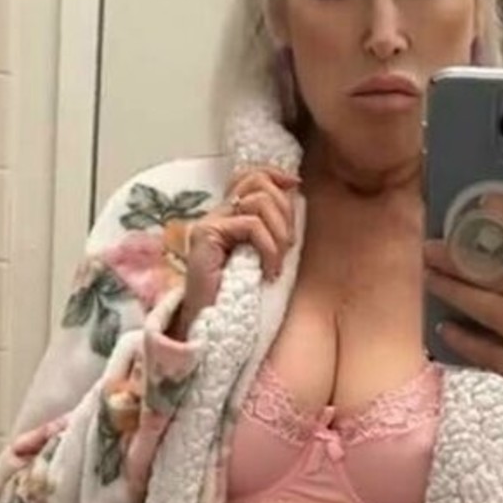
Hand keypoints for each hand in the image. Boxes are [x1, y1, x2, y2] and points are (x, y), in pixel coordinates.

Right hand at [178, 164, 299, 332]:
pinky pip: (251, 225)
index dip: (276, 175)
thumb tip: (295, 192)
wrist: (212, 327)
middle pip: (258, 181)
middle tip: (288, 247)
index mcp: (230, 215)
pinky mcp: (207, 235)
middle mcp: (218, 214)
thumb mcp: (266, 254)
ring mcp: (210, 222)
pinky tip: (268, 271)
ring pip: (259, 200)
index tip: (296, 188)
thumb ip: (274, 227)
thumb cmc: (241, 297)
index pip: (252, 174)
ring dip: (279, 233)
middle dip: (285, 210)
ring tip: (278, 262)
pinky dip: (269, 248)